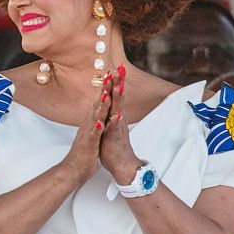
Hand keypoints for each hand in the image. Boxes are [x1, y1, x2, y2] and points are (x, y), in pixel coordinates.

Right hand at [58, 71, 112, 185]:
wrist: (72, 170)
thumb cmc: (83, 153)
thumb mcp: (90, 134)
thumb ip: (94, 122)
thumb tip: (97, 113)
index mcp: (91, 121)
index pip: (99, 101)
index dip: (106, 87)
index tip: (112, 74)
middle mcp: (88, 124)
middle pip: (97, 103)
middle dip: (104, 88)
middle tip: (110, 73)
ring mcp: (88, 133)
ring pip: (95, 116)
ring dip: (101, 104)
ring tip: (107, 92)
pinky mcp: (88, 144)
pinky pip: (94, 134)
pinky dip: (98, 126)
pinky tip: (101, 120)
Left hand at [100, 64, 142, 183]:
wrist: (122, 165)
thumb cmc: (114, 146)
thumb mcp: (111, 126)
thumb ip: (111, 114)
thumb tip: (111, 104)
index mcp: (115, 116)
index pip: (114, 96)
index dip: (114, 82)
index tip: (114, 68)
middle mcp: (118, 119)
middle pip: (118, 98)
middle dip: (118, 84)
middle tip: (119, 68)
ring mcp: (117, 128)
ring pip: (118, 110)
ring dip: (119, 99)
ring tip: (119, 87)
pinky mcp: (114, 139)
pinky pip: (115, 129)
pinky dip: (116, 122)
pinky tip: (116, 115)